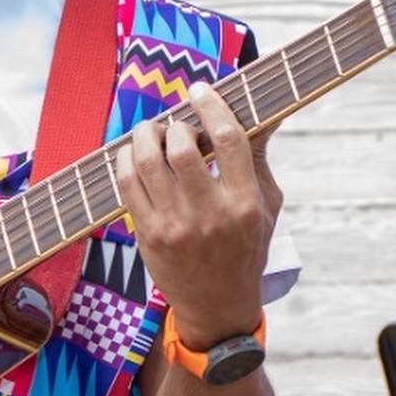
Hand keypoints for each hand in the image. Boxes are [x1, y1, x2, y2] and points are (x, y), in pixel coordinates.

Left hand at [115, 83, 280, 347]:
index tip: (200, 90)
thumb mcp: (266, 205)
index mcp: (245, 203)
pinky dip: (127, 159)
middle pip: (183, 147)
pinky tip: (135, 155)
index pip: (228, 139)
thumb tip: (269, 110)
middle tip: (176, 126)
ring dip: (147, 136)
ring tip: (153, 134)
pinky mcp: (147, 235)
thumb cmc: (246, 248)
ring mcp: (175, 227)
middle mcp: (210, 215)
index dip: (211, 106)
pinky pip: (127, 183)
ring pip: (148, 161)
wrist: (218, 305)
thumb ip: (259, 156)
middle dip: (175, 125)